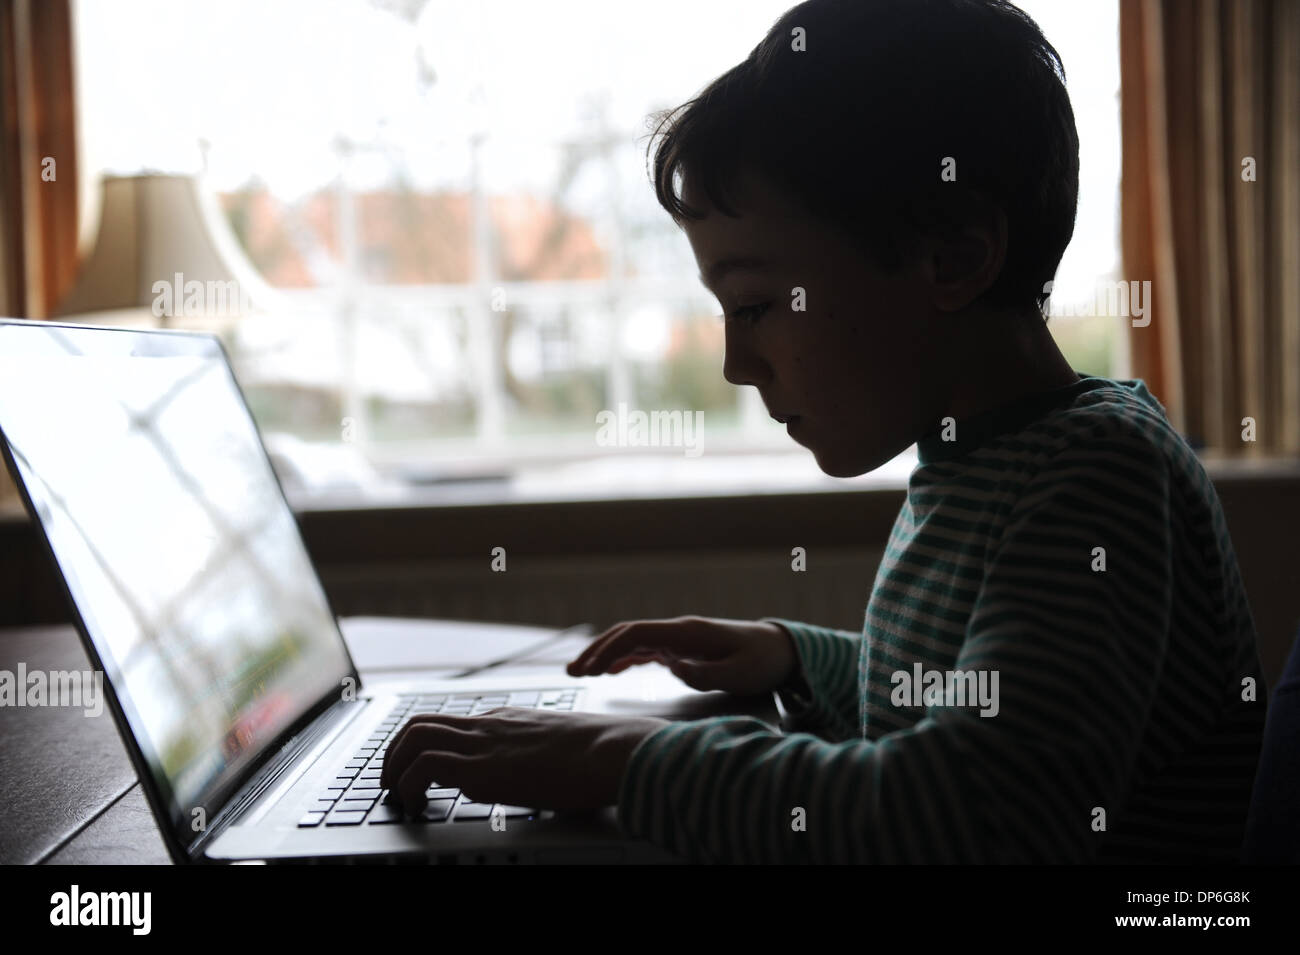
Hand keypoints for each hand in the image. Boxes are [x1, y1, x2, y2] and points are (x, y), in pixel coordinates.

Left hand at [379, 708, 669, 817]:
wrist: (611, 751)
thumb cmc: (600, 754)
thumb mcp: (562, 748)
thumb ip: (543, 757)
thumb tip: (550, 778)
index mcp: (506, 719)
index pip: (451, 724)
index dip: (427, 748)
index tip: (420, 772)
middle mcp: (488, 725)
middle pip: (420, 722)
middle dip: (395, 752)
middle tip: (392, 781)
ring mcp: (483, 744)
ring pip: (412, 737)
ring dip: (393, 767)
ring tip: (397, 796)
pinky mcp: (482, 769)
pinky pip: (423, 767)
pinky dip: (407, 786)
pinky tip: (418, 808)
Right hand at [567, 615, 797, 695]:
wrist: (780, 650)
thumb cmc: (762, 661)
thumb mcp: (739, 672)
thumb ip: (705, 673)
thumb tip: (672, 669)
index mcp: (688, 633)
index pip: (638, 634)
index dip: (609, 648)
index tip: (589, 668)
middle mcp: (678, 632)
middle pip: (627, 635)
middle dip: (597, 651)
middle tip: (572, 672)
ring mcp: (678, 640)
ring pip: (632, 642)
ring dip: (604, 655)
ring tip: (578, 672)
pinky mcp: (682, 650)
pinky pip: (645, 651)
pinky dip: (623, 659)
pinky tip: (608, 671)